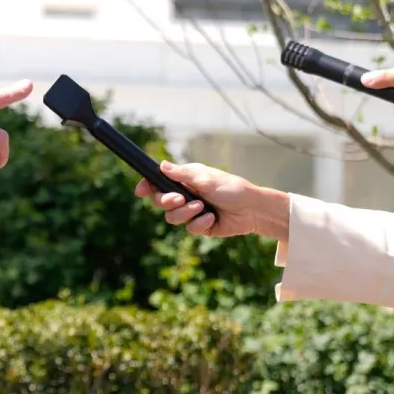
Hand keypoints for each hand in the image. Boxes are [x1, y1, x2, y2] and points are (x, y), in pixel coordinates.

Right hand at [134, 161, 291, 240]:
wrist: (252, 209)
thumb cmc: (232, 188)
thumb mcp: (205, 178)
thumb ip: (181, 174)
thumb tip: (161, 165)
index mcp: (185, 179)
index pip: (159, 182)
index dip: (147, 186)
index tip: (141, 191)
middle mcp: (186, 195)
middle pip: (161, 202)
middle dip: (167, 201)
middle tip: (179, 199)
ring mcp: (192, 212)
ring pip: (172, 218)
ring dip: (186, 213)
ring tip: (202, 208)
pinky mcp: (200, 226)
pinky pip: (189, 229)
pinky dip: (200, 223)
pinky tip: (212, 218)